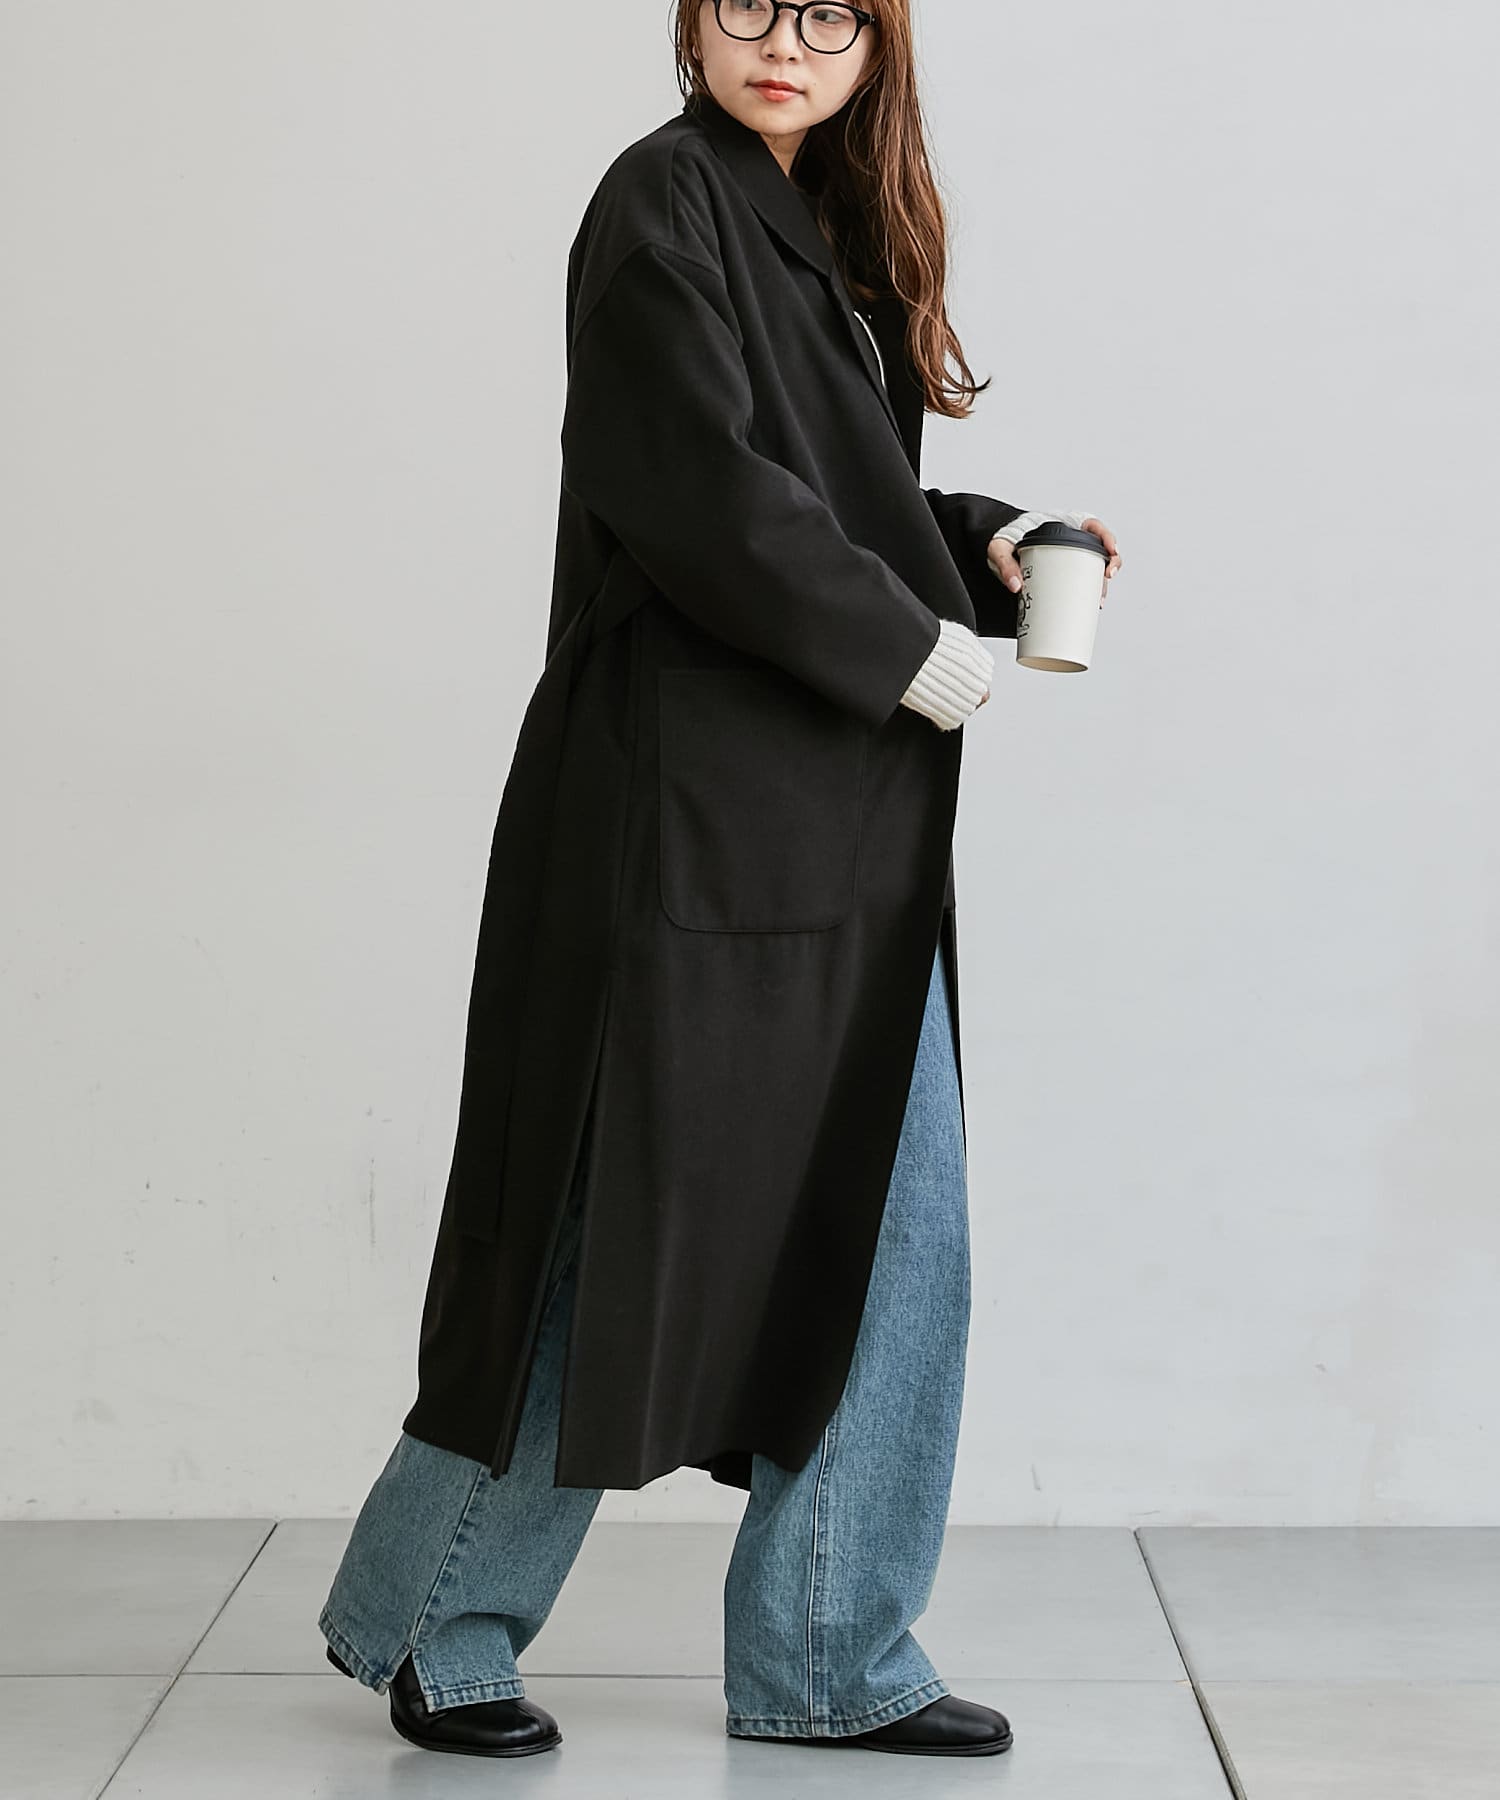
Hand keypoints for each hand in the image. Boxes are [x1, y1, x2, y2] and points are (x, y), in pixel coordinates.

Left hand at [987, 517, 1122, 602]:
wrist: (995, 553)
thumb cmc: (1002, 543)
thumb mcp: (1000, 549)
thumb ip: (1006, 564)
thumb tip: (1016, 585)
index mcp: (1060, 526)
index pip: (1092, 526)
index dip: (1106, 536)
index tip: (1111, 550)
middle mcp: (1069, 542)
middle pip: (1100, 549)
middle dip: (1111, 563)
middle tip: (1107, 577)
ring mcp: (1068, 558)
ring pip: (1094, 567)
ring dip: (1101, 582)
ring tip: (1098, 599)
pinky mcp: (1064, 574)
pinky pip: (1082, 580)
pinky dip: (1088, 592)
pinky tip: (1091, 604)